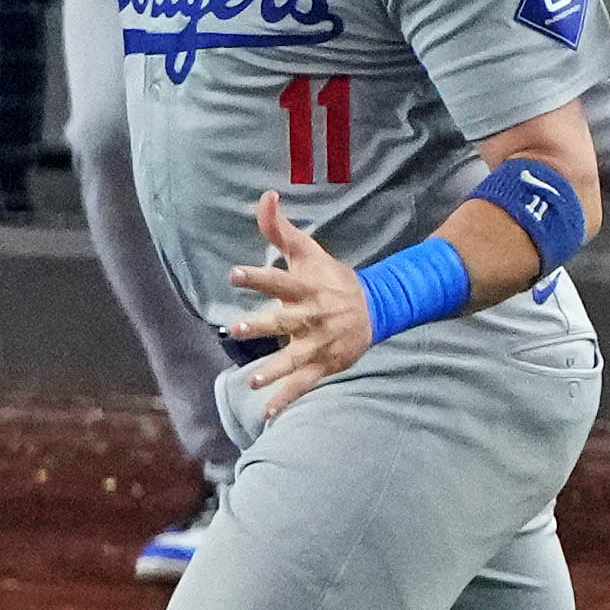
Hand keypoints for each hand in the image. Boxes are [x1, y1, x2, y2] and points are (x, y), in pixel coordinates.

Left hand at [219, 187, 371, 414]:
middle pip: (284, 321)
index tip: (233, 274)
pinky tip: (269, 413)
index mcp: (305, 288)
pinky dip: (287, 399)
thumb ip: (279, 228)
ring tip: (253, 381)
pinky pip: (304, 384)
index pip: (278, 280)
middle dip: (261, 326)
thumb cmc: (330, 277)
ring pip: (294, 358)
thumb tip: (265, 195)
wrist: (376, 307)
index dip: (256, 277)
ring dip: (275, 370)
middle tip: (237, 329)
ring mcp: (318, 343)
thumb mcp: (307, 251)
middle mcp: (311, 316)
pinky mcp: (324, 364)